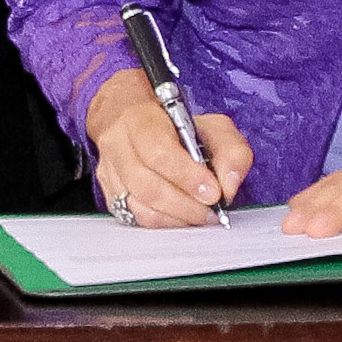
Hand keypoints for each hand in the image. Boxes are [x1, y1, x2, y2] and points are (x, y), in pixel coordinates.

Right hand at [83, 68, 251, 227]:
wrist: (136, 122)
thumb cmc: (175, 126)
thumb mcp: (212, 126)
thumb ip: (231, 151)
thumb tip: (229, 185)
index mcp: (141, 119)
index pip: (158, 151)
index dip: (186, 176)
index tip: (212, 192)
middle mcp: (118, 145)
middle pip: (146, 184)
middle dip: (185, 204)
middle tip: (211, 211)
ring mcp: (110, 171)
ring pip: (139, 205)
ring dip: (175, 217)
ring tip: (200, 215)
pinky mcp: (110, 192)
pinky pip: (134, 217)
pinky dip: (163, 223)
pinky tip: (180, 217)